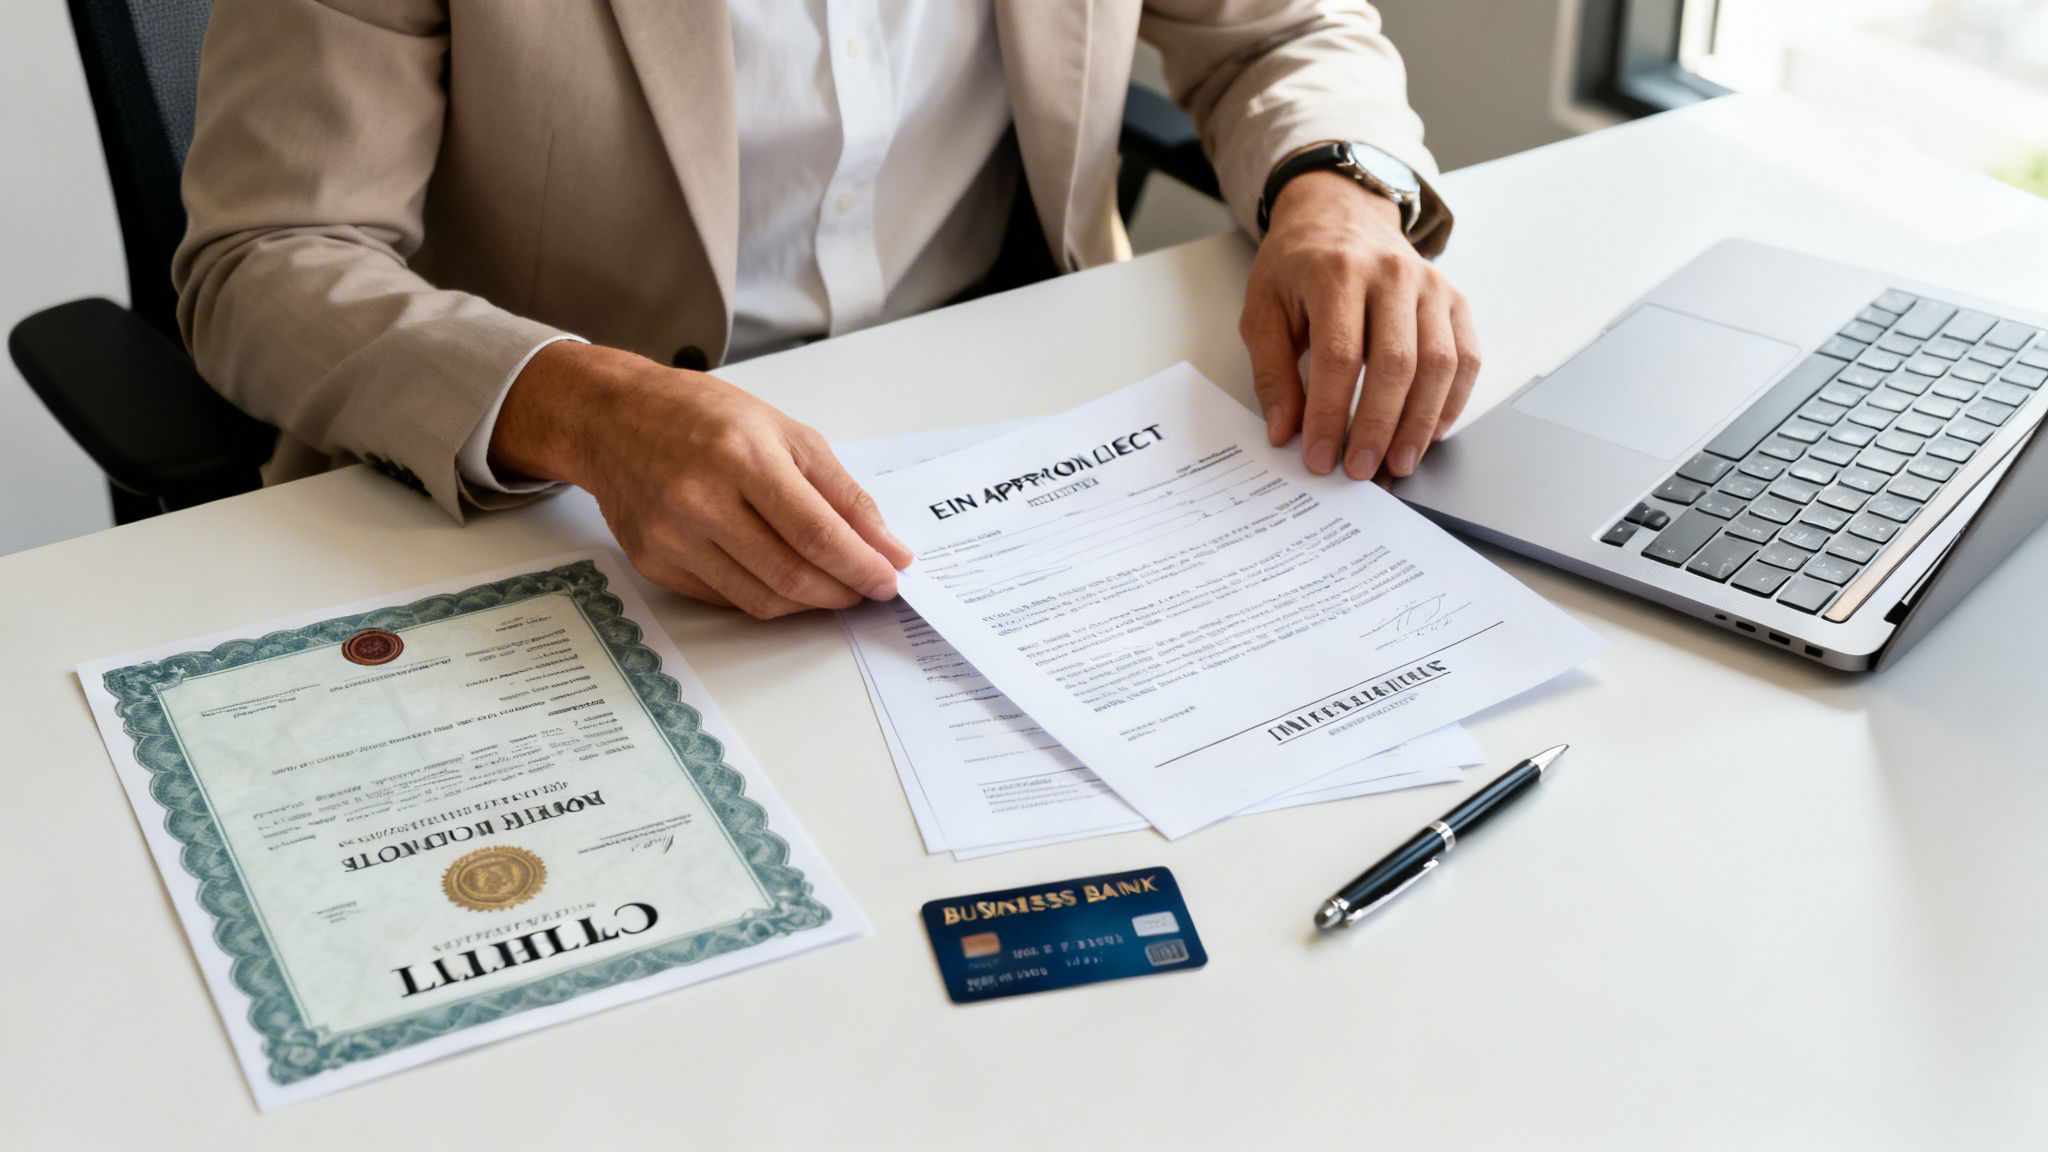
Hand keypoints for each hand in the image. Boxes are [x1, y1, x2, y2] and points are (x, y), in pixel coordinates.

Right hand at [490, 341, 911, 617]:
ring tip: (835, 587)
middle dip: (843, 590)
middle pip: (791, 574)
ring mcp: (672, 537)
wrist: (610, 418)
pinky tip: (787, 580)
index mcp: (740, 456)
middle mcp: (700, 500)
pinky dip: (769, 597)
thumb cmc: (700, 415)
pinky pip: (727, 599)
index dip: (862, 565)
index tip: (891, 577)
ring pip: (761, 598)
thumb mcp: (782, 431)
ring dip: (811, 602)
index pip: (816, 532)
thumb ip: (840, 490)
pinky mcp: (653, 563)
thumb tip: (885, 545)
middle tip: (868, 587)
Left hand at [1240, 170, 1479, 480]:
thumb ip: (1271, 372)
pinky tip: (1429, 432)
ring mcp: (1430, 286)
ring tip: (1398, 464)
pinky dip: (1452, 401)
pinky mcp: (1454, 300)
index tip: (1320, 456)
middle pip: (1396, 363)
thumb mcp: (1262, 310)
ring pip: (1440, 363)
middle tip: (1361, 470)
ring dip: (1420, 423)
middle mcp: (1391, 275)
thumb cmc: (1298, 265)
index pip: (1339, 356)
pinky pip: (1467, 357)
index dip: (1331, 414)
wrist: (1339, 213)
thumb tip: (1285, 431)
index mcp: (1336, 273)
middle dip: (1378, 427)